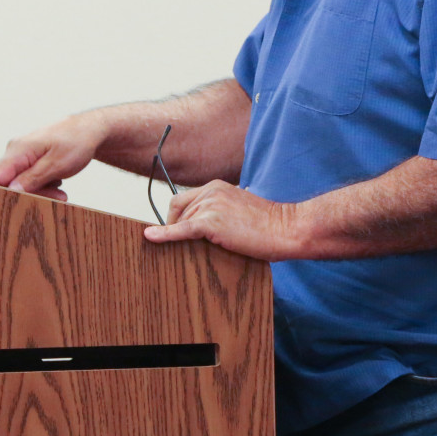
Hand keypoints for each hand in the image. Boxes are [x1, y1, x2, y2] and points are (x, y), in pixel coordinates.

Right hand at [0, 114, 105, 198]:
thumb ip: (32, 179)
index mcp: (18, 150)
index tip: (18, 207)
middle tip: (56, 198)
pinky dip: (43, 185)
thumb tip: (10, 192)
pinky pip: (29, 178)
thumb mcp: (56, 164)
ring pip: (21, 183)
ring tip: (61, 192)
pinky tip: (57, 183)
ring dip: (41, 192)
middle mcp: (15, 151)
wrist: (90, 129)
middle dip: (30, 195)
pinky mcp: (30, 159)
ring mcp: (22, 155)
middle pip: (8, 184)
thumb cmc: (76, 141)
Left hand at [144, 180, 300, 260]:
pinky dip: (164, 234)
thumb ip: (222, 209)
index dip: (178, 216)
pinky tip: (150, 237)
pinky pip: (181, 229)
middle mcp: (211, 191)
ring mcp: (210, 205)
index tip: (174, 228)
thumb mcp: (241, 208)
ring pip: (181, 222)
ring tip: (187, 249)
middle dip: (176, 226)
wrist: (285, 229)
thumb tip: (209, 226)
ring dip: (180, 235)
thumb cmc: (269, 224)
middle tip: (178, 243)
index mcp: (217, 186)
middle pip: (178, 210)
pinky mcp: (210, 222)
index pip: (185, 199)